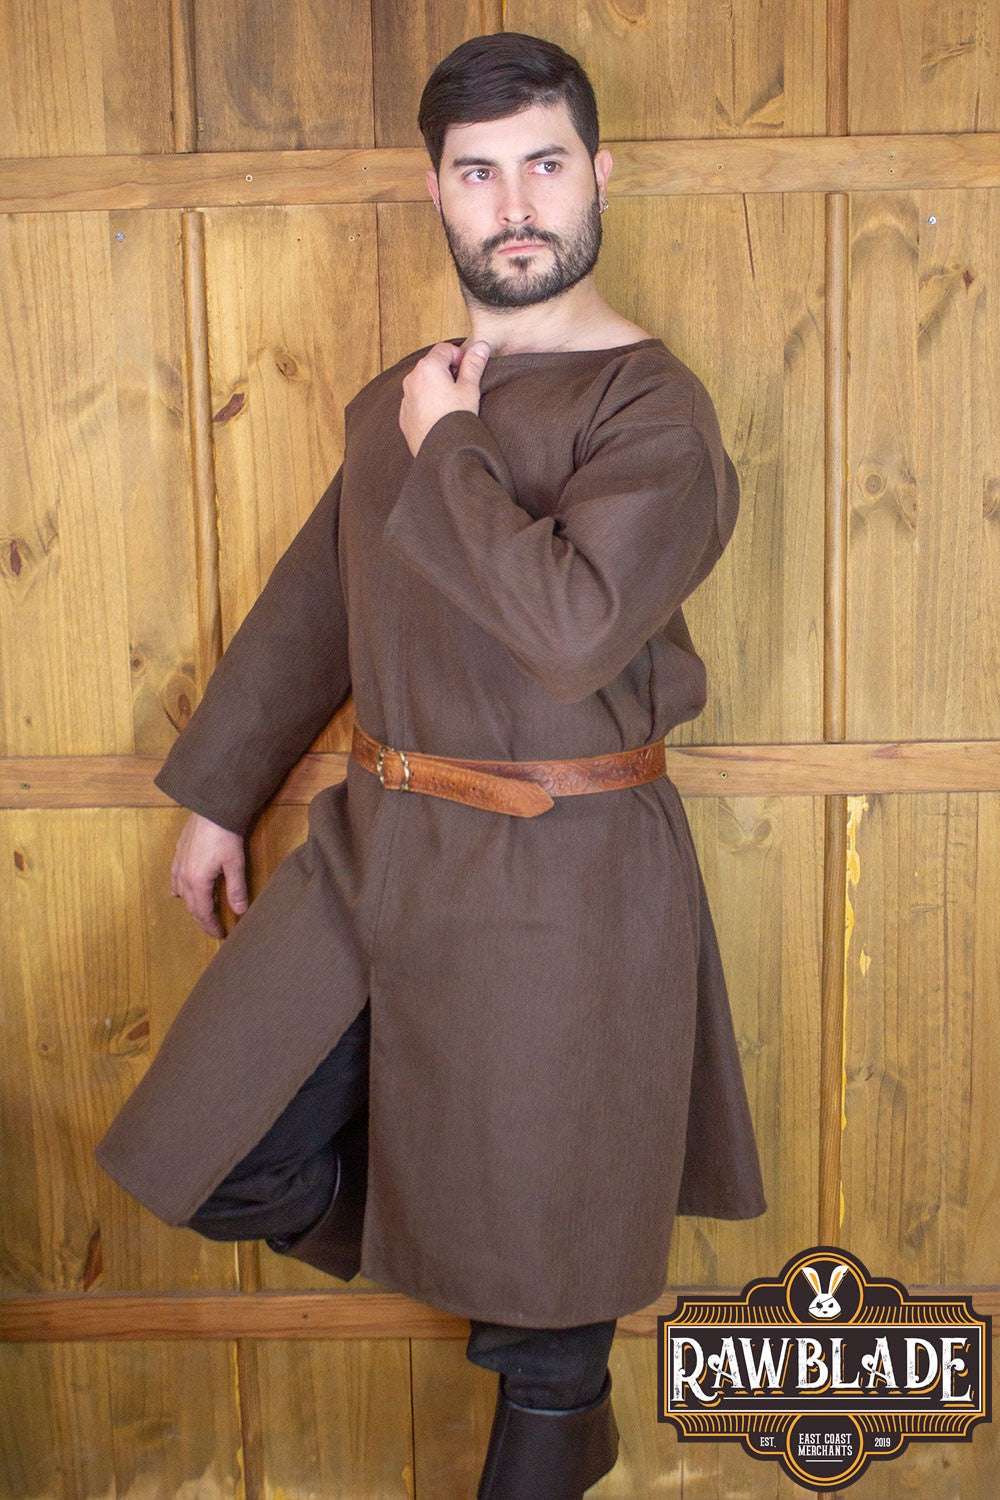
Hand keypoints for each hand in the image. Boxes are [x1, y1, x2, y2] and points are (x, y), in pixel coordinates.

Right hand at [170, 812, 247, 937]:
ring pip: (180, 891)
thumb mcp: (235, 863)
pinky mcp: (178, 851)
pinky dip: (177, 887)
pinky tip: (177, 891)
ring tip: (199, 913)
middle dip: (201, 918)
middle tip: (212, 928)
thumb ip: (236, 889)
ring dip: (190, 904)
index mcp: (197, 881)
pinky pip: (174, 876)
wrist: (212, 807)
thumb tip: (240, 912)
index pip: (203, 911)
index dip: (211, 925)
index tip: (220, 934)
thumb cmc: (226, 835)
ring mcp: (178, 862)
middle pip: (190, 904)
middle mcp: (183, 875)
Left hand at [399, 340, 490, 456]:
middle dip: (448, 371)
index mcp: (428, 367)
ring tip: (452, 404)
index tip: (469, 368)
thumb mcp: (469, 389)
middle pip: (432, 364)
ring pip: (423, 383)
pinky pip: (417, 401)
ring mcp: (406, 397)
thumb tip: (481, 346)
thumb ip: (474, 364)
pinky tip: (441, 415)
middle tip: (463, 387)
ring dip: (437, 386)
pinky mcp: (404, 414)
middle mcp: (412, 378)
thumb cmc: (455, 419)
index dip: (460, 356)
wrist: (441, 452)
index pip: (445, 349)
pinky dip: (428, 402)